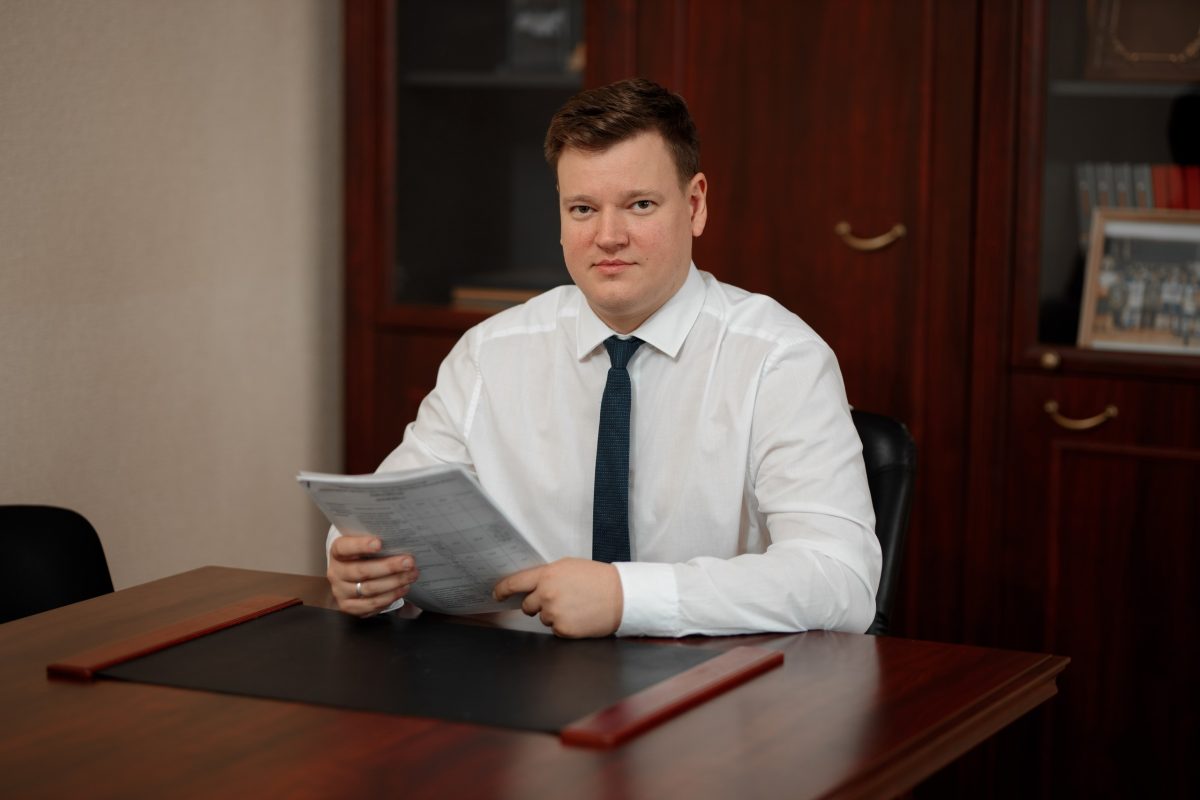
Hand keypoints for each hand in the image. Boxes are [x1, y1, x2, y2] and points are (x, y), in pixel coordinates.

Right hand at [327, 535, 419, 617]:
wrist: (351, 572)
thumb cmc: (363, 554)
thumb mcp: (364, 543)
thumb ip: (376, 542)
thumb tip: (400, 540)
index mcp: (337, 552)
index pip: (345, 548)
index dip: (361, 545)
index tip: (379, 543)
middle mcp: (335, 572)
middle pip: (361, 571)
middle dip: (388, 567)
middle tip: (408, 562)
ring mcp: (340, 591)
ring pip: (368, 589)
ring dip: (394, 583)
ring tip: (411, 575)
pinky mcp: (348, 606)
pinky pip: (371, 604)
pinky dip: (389, 597)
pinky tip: (402, 589)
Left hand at [492, 558, 622, 637]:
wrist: (621, 596)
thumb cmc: (597, 579)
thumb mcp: (569, 567)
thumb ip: (547, 575)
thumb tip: (531, 585)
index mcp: (547, 575)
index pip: (516, 583)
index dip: (503, 589)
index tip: (497, 594)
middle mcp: (547, 594)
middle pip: (527, 605)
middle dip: (536, 605)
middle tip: (556, 600)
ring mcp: (554, 613)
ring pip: (542, 618)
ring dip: (553, 615)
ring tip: (575, 606)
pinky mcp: (563, 629)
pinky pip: (555, 630)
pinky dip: (564, 626)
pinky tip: (578, 617)